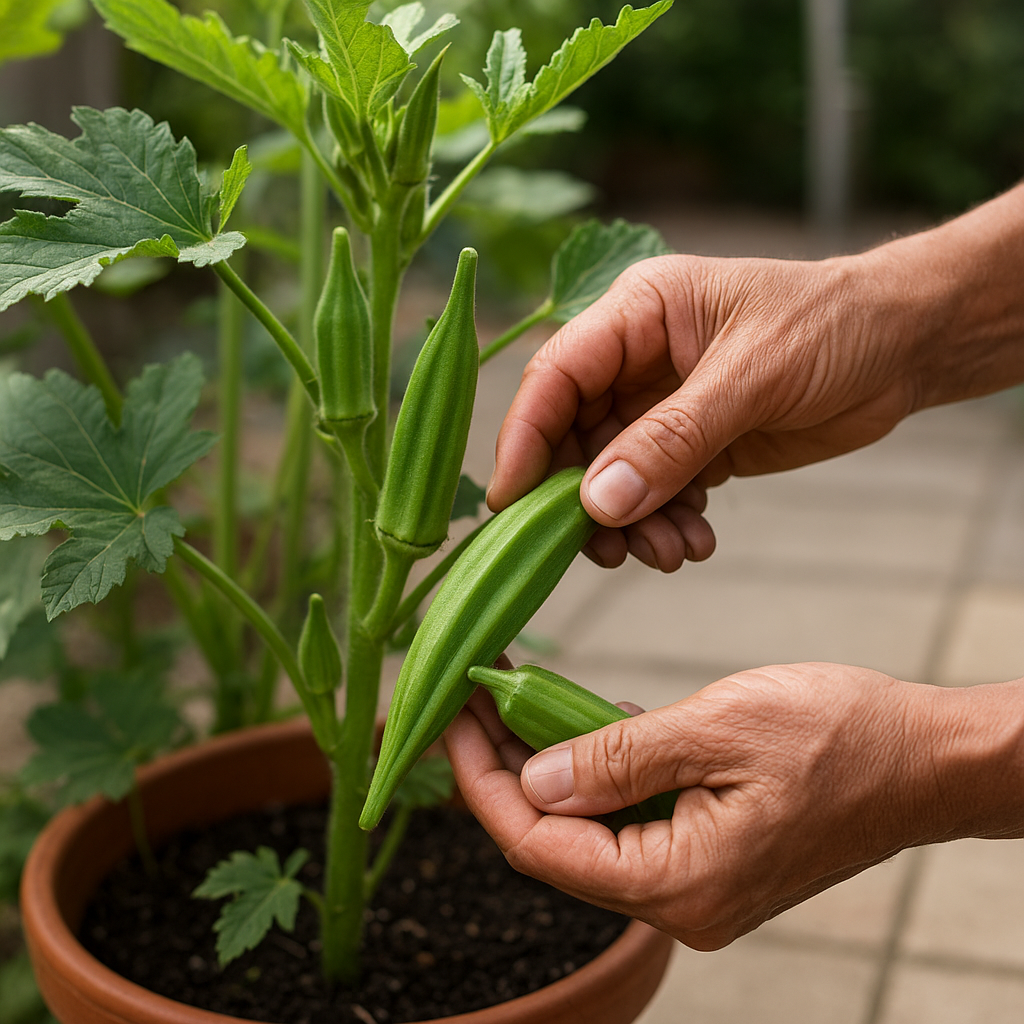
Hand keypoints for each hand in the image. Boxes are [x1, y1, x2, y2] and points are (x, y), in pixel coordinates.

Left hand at [445, 665, 1023, 948]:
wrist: (927, 760)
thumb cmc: (842, 737)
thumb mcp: (719, 728)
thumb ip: (619, 757)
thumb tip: (532, 779)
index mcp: (679, 882)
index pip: (542, 844)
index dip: (482, 782)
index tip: (448, 718)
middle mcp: (680, 899)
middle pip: (557, 840)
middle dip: (504, 769)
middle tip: (469, 700)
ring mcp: (696, 881)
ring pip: (590, 828)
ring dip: (548, 766)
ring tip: (508, 702)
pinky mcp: (710, 853)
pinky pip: (630, 820)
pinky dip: (598, 772)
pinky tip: (582, 723)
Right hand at [489, 250, 921, 570]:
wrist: (903, 345)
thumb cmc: (832, 326)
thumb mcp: (752, 377)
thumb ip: (673, 440)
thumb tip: (598, 502)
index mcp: (636, 313)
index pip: (555, 377)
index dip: (525, 440)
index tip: (511, 504)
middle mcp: (635, 359)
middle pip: (575, 437)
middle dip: (587, 499)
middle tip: (607, 550)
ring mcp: (662, 404)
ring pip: (612, 476)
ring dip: (631, 523)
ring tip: (672, 553)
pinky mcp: (692, 443)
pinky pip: (655, 492)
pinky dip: (666, 523)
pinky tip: (696, 542)